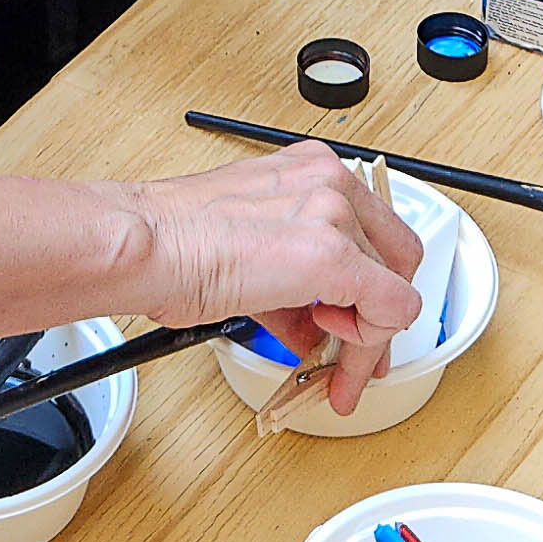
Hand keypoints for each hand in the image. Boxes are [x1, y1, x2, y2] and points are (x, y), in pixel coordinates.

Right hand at [132, 140, 422, 407]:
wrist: (146, 245)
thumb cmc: (174, 240)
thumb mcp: (252, 248)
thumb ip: (295, 285)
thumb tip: (312, 326)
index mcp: (312, 169)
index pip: (373, 230)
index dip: (372, 285)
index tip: (353, 322)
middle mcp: (331, 180)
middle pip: (396, 257)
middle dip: (382, 314)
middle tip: (360, 355)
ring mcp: (335, 213)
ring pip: (394, 287)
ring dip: (368, 337)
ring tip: (339, 372)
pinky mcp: (333, 254)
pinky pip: (389, 308)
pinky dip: (369, 343)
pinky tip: (335, 358)